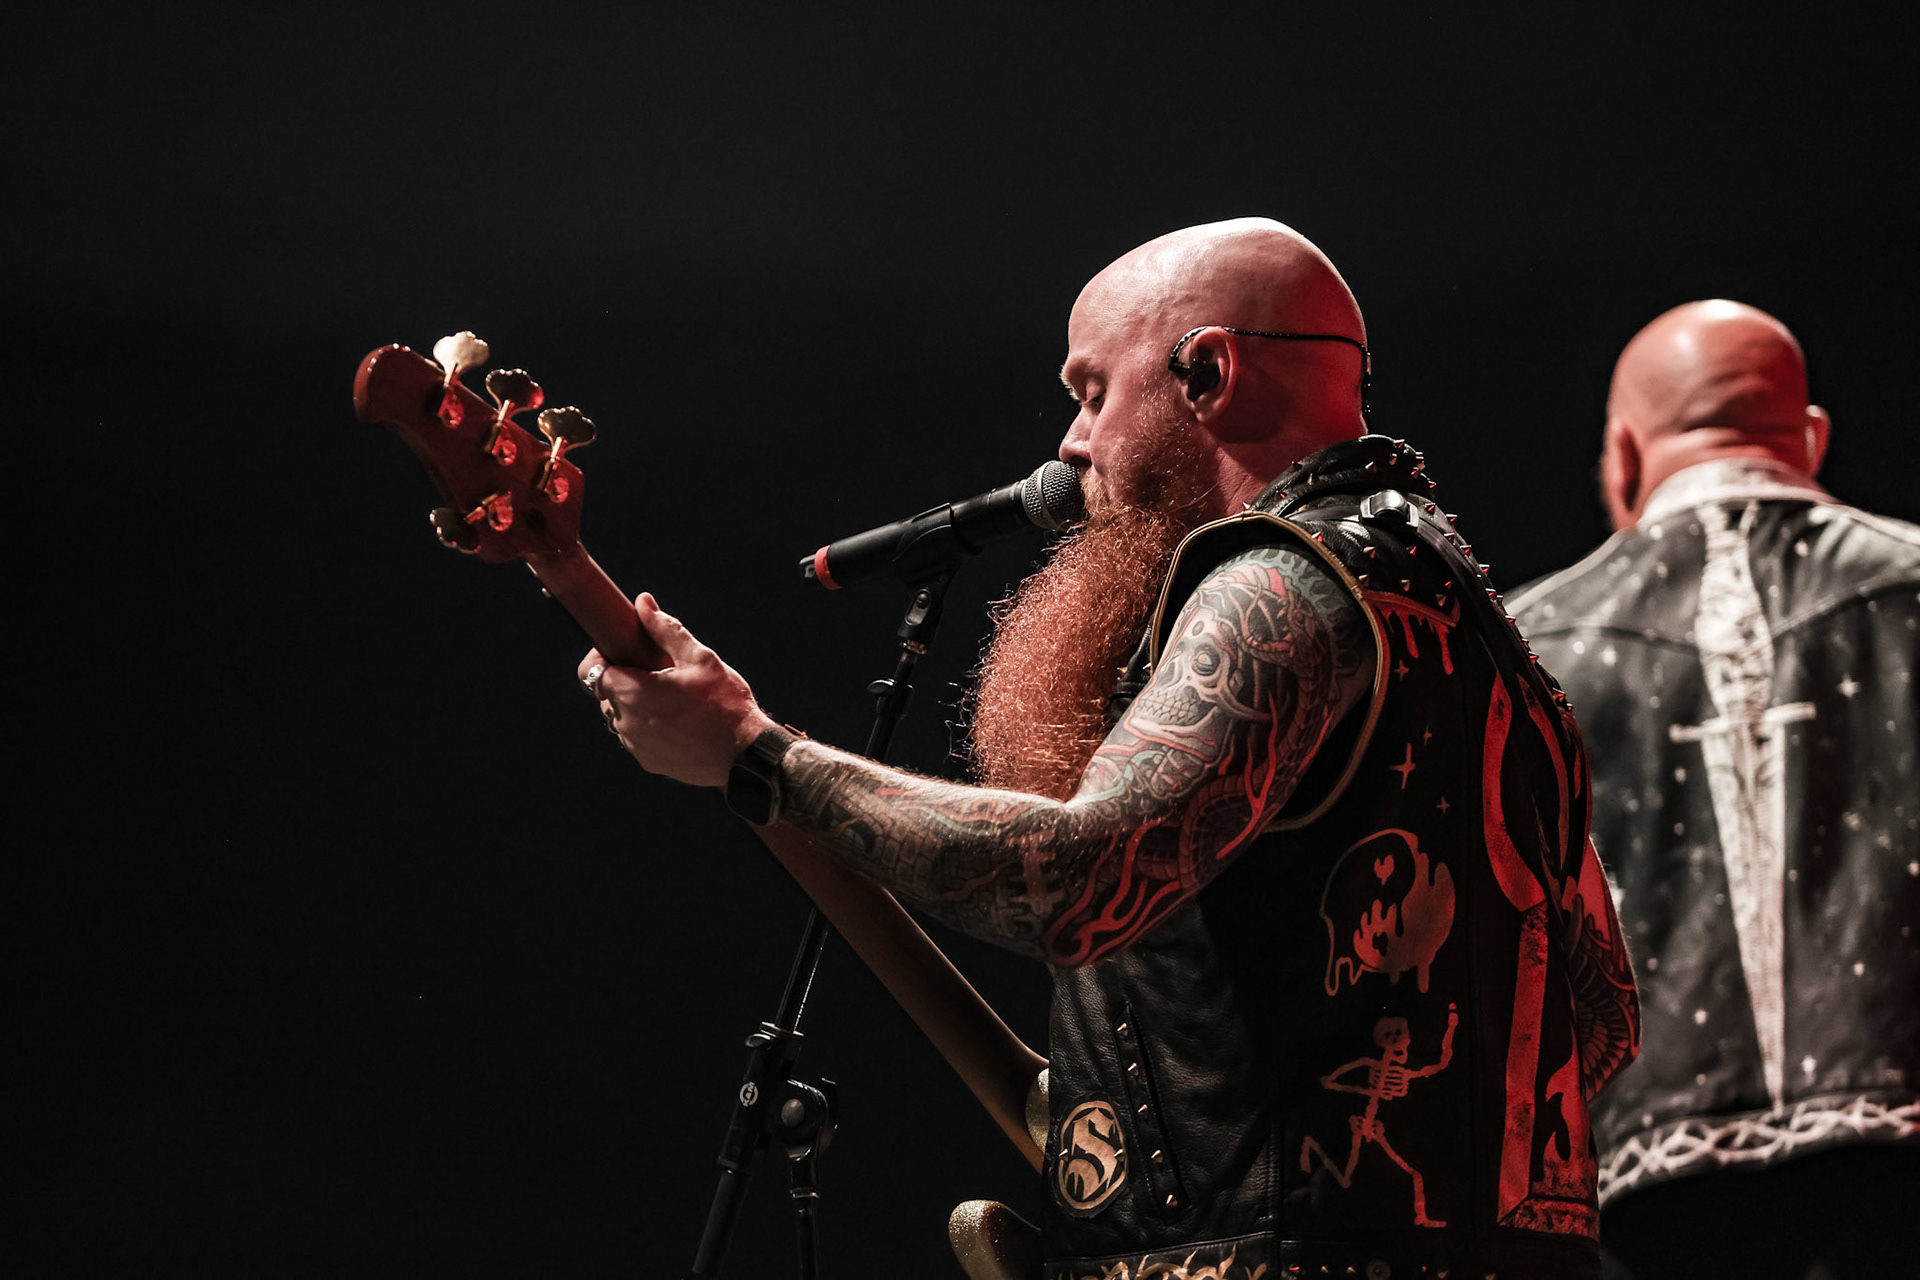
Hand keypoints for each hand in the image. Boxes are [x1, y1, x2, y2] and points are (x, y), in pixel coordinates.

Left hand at [577, 593, 776, 786]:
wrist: (746, 754)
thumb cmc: (726, 704)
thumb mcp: (700, 659)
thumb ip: (666, 629)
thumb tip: (643, 603)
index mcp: (635, 694)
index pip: (590, 672)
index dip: (601, 657)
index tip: (622, 651)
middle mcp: (628, 723)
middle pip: (606, 694)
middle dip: (624, 680)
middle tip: (656, 673)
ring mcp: (637, 746)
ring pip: (621, 716)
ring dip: (635, 704)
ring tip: (670, 699)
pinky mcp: (649, 761)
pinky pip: (637, 738)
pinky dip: (648, 726)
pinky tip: (677, 721)